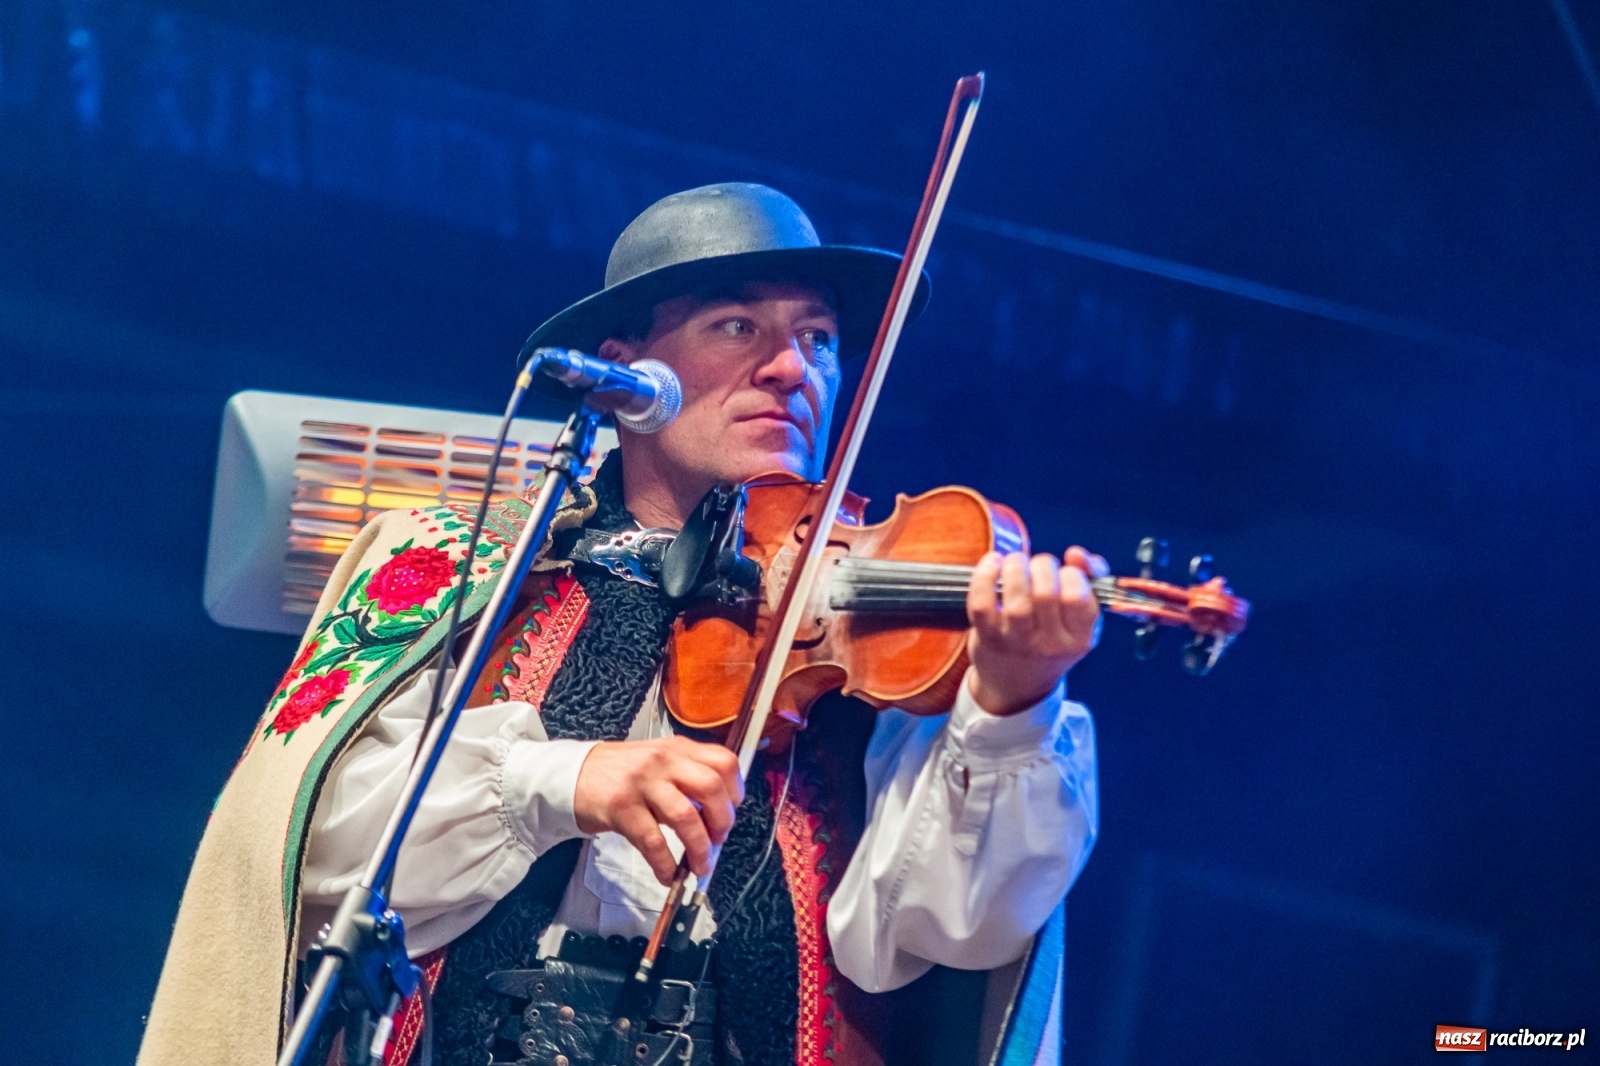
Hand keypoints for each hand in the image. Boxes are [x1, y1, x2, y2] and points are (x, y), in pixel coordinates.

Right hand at [572, 736, 744, 882]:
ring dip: (699, 849)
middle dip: (722, 821)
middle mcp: (662, 761)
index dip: (735, 791)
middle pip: (711, 788)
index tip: (732, 811)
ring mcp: (641, 783)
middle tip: (718, 839)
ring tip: (699, 865)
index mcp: (677, 748)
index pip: (723, 762)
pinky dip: (665, 864)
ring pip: (686, 817)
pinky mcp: (621, 808)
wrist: (573, 775)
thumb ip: (687, 776)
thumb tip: (719, 811)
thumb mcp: (659, 761)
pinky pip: (653, 842)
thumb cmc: (620, 772)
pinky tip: (668, 874)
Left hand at [965, 547, 1107, 715]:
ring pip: (1016, 598)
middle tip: (1036, 566)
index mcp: (1079, 639)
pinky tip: (992, 564)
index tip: (1064, 573)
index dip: (1072, 574)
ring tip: (1015, 562)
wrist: (1016, 683)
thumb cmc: (1051, 638)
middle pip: (1046, 592)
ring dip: (1015, 566)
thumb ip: (1089, 578)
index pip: (1078, 597)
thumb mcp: (1080, 618)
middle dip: (1041, 565)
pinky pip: (982, 602)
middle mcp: (1049, 645)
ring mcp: (1016, 643)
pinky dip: (984, 576)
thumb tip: (1077, 554)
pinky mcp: (988, 637)